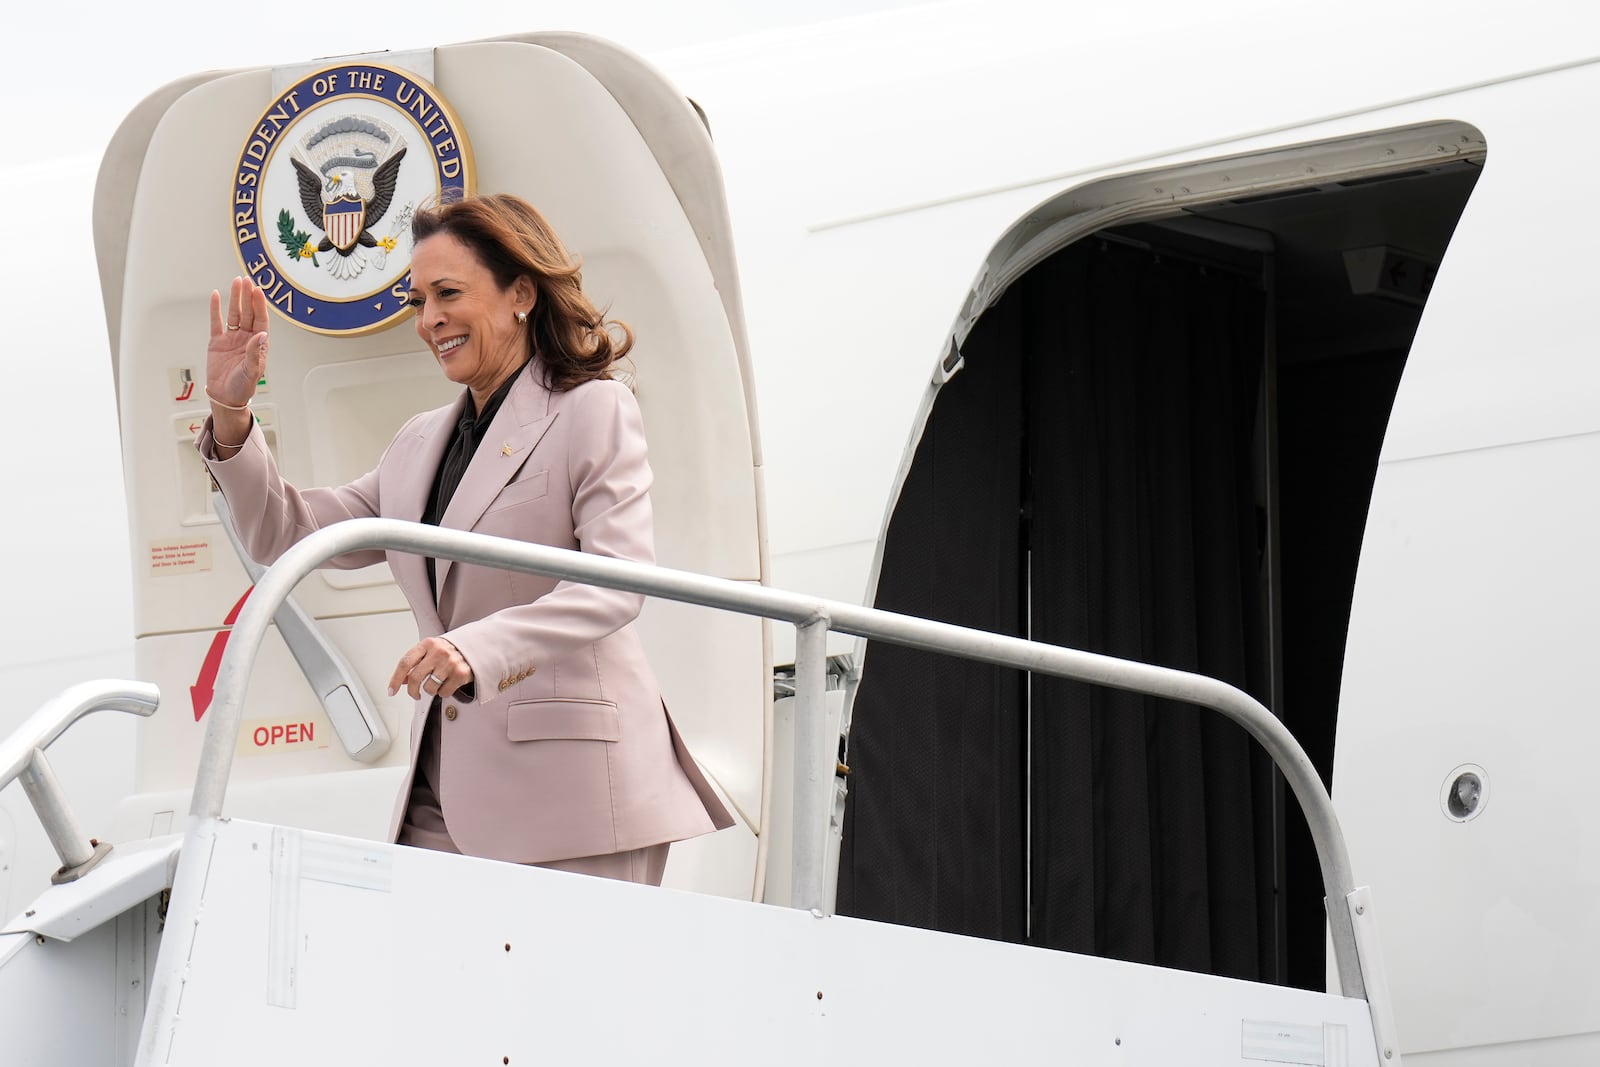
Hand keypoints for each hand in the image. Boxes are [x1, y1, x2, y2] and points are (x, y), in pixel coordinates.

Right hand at [207, 277, 269, 408]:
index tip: (258, 290)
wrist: (225, 397)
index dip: (259, 305)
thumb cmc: (243, 387)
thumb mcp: (252, 371)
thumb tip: (262, 334)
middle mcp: (246, 338)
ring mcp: (231, 338)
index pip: (260, 320)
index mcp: (259, 344)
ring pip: (234, 313)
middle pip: (248, 312)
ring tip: (236, 281)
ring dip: (235, 298)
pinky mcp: (217, 341)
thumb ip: (255, 352)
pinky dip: (215, 309)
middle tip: (247, 279)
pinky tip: (216, 295)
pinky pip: (216, 322)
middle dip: (248, 296)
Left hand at [389, 637, 473, 700]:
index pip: (405, 662)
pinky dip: (443, 693)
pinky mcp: (461, 674)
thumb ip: (416, 663)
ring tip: (438, 683)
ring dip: (431, 691)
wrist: (475, 646)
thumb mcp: (430, 650)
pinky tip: (448, 684)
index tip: (391, 691)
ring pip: (429, 688)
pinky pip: (443, 693)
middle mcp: (438, 652)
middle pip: (414, 678)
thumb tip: (402, 680)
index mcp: (427, 644)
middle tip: (415, 694)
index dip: (395, 679)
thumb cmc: (449, 650)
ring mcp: (450, 663)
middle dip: (412, 691)